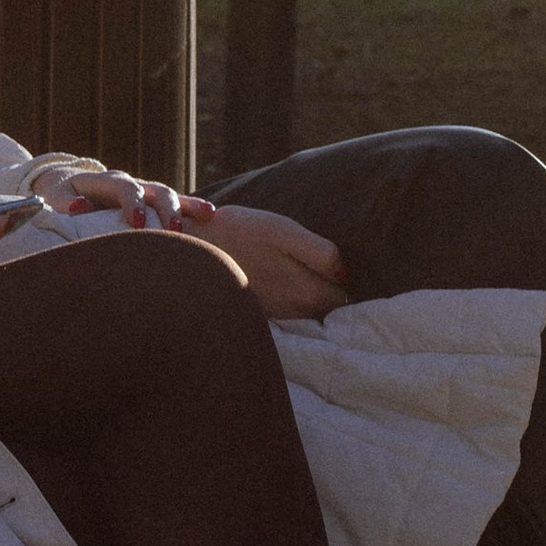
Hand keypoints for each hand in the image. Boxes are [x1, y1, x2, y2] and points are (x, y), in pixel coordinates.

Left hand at [57, 171, 215, 234]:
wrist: (68, 185)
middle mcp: (129, 182)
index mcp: (104, 181)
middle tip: (174, 231)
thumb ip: (65, 204)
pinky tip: (210, 215)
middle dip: (166, 208)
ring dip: (186, 206)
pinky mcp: (151, 203)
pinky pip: (176, 203)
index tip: (137, 224)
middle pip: (154, 188)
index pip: (123, 187)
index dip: (132, 203)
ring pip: (169, 194)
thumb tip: (77, 209)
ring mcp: (143, 191)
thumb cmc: (60, 198)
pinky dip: (191, 207)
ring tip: (206, 217)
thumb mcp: (55, 199)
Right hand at [196, 204, 348, 320]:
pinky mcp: (262, 312)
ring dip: (319, 296)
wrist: (192, 247)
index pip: (346, 297)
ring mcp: (277, 315)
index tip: (353, 263)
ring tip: (317, 273)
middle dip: (339, 291)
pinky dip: (298, 299)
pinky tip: (291, 280)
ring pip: (312, 311)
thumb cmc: (241, 232)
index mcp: (306, 292)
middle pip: (331, 308)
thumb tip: (348, 272)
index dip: (353, 280)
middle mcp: (294, 311)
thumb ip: (322, 253)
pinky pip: (292, 311)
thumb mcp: (285, 231)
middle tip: (338, 268)